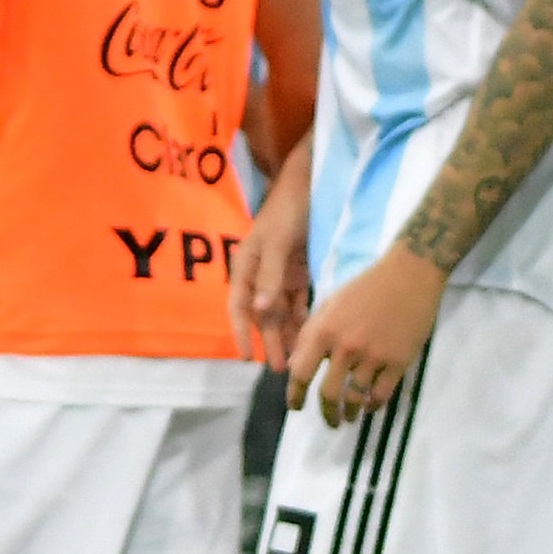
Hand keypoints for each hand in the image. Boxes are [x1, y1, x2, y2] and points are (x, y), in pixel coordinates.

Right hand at [230, 164, 314, 372]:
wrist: (312, 184)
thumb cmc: (289, 210)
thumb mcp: (278, 241)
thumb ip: (271, 276)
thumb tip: (261, 311)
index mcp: (247, 266)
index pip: (240, 306)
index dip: (241, 332)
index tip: (246, 357)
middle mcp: (261, 274)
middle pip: (262, 314)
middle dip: (269, 341)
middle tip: (281, 369)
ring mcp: (281, 274)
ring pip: (281, 312)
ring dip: (287, 334)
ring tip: (297, 360)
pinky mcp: (300, 272)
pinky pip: (299, 302)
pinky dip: (302, 318)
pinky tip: (309, 335)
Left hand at [285, 246, 445, 425]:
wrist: (409, 275)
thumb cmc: (365, 287)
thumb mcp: (328, 305)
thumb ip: (310, 335)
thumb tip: (295, 364)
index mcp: (323, 331)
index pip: (300, 373)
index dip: (295, 395)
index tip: (296, 407)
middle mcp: (345, 347)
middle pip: (328, 393)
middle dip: (326, 412)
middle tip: (330, 420)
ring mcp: (374, 356)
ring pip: (356, 397)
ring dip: (351, 412)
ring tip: (350, 416)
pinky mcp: (399, 361)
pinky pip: (382, 394)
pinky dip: (374, 405)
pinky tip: (370, 406)